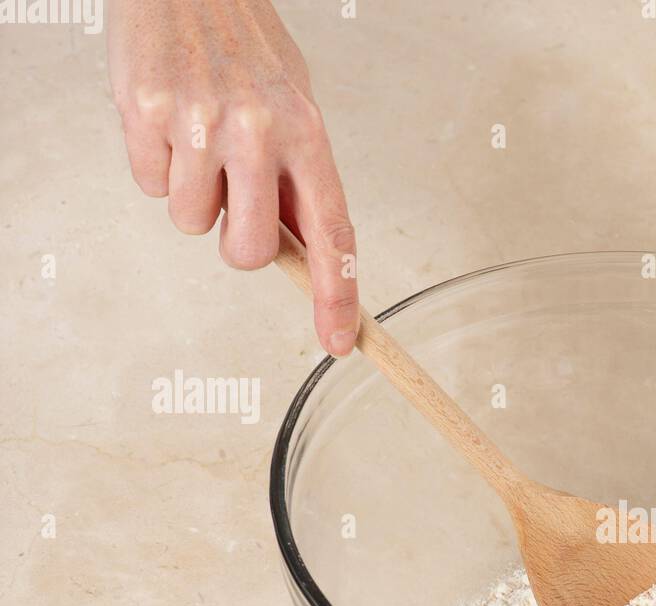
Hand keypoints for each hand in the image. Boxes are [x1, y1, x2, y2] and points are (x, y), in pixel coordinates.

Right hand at [108, 0, 357, 355]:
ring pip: (191, 222)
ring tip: (197, 140)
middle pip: (249, 250)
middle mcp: (258, 131)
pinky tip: (167, 122)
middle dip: (238, 243)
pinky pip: (146, 185)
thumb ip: (300, 180)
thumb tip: (305, 254)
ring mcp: (200, 122)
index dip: (336, 295)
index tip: (338, 340)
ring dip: (190, 195)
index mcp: (307, 133)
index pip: (332, 233)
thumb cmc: (243, 46)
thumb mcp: (295, 107)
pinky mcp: (146, 113)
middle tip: (232, 200)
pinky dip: (153, 165)